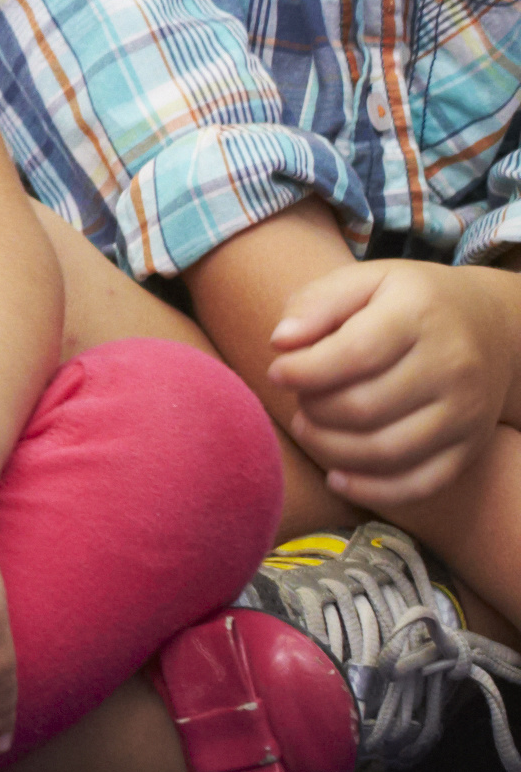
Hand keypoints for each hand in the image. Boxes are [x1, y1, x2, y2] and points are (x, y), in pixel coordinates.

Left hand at [266, 261, 520, 508]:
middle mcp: (451, 366)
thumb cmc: (409, 302)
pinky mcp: (471, 447)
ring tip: (309, 428)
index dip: (305, 371)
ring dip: (332, 449)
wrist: (493, 328)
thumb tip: (280, 342)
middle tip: (298, 399)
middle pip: (365, 407)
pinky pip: (421, 483)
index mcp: (419, 315)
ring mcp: (465, 412)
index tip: (278, 372)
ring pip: (388, 451)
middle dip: (315, 409)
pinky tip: (337, 478)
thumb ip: (316, 303)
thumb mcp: (366, 280)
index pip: (356, 353)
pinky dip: (373, 491)